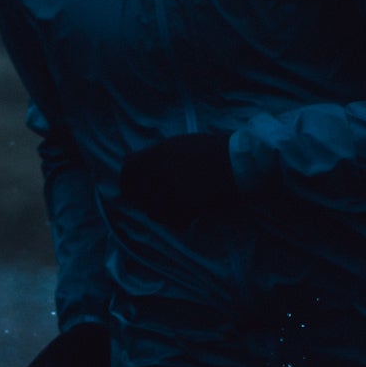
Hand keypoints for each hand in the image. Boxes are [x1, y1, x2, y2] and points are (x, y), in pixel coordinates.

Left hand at [119, 132, 238, 223]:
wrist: (238, 162)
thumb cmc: (211, 149)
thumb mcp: (178, 144)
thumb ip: (156, 155)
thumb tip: (136, 166)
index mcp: (157, 154)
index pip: (127, 169)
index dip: (127, 179)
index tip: (132, 186)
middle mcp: (159, 174)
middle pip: (136, 194)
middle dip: (142, 198)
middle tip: (153, 200)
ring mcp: (171, 193)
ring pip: (152, 212)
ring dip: (159, 211)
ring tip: (173, 207)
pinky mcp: (185, 209)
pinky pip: (171, 222)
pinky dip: (177, 221)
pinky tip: (186, 216)